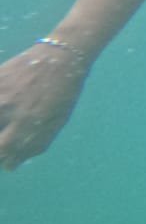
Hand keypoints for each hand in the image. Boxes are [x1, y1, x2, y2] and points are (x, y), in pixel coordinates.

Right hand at [0, 42, 89, 170]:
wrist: (61, 57)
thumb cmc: (62, 94)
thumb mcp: (56, 122)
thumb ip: (34, 145)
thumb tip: (9, 166)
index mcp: (30, 123)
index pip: (2, 152)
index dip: (0, 157)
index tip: (3, 157)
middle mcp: (11, 109)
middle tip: (7, 136)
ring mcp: (1, 93)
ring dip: (0, 123)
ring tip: (8, 120)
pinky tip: (4, 102)